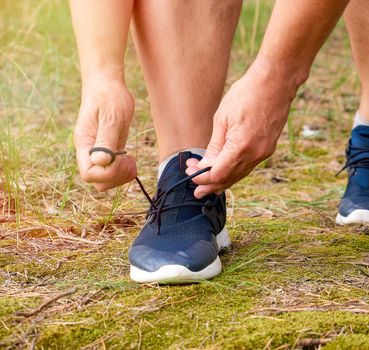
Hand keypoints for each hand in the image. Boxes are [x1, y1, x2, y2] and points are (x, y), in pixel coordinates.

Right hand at [74, 75, 136, 190]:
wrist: (107, 84)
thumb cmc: (108, 96)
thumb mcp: (110, 116)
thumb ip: (106, 139)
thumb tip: (102, 161)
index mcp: (84, 144)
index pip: (89, 174)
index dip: (107, 173)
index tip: (120, 158)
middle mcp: (89, 152)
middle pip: (97, 181)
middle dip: (116, 177)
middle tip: (128, 160)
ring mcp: (98, 153)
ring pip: (105, 180)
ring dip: (121, 176)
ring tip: (130, 160)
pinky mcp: (108, 151)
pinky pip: (113, 171)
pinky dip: (123, 171)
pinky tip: (129, 158)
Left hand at [186, 60, 298, 197]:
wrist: (276, 81)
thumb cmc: (246, 94)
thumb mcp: (222, 118)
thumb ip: (215, 146)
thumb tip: (205, 165)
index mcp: (241, 146)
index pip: (217, 173)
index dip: (202, 178)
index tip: (190, 173)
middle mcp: (255, 154)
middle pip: (229, 179)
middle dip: (210, 186)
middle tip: (196, 192)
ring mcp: (264, 152)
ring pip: (240, 175)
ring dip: (223, 181)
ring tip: (209, 188)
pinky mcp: (268, 148)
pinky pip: (248, 166)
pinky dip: (235, 172)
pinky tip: (226, 173)